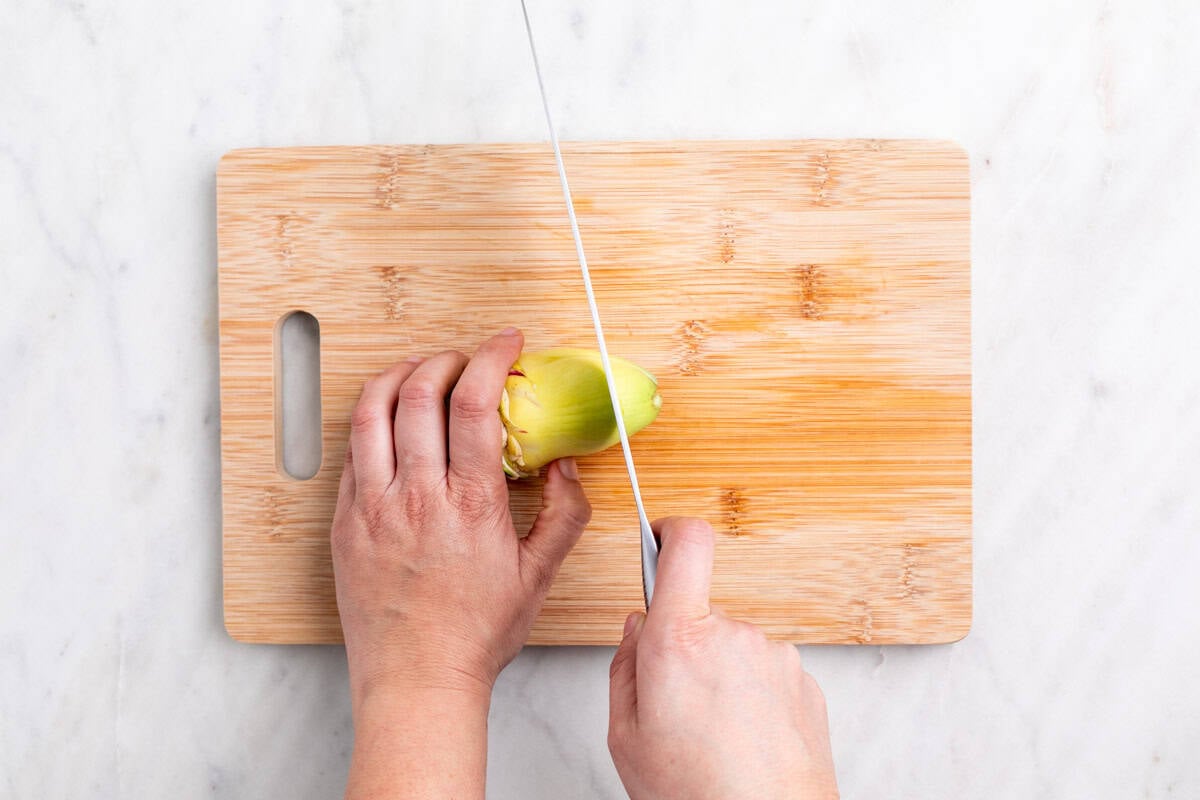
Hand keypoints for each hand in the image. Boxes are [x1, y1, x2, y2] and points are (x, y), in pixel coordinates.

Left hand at [330, 328, 591, 709]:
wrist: (417, 680)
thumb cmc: (475, 634)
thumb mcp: (539, 574)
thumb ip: (564, 513)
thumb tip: (568, 466)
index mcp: (470, 505)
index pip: (477, 403)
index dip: (492, 357)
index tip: (507, 342)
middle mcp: (417, 497)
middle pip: (420, 392)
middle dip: (447, 357)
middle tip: (466, 359)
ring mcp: (373, 507)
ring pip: (371, 411)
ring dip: (399, 375)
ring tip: (421, 371)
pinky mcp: (346, 522)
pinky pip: (350, 451)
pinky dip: (371, 419)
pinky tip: (391, 421)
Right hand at [608, 517, 837, 799]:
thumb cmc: (697, 795)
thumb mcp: (626, 735)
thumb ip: (625, 667)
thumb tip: (637, 630)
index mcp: (680, 641)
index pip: (687, 543)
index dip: (670, 531)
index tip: (659, 538)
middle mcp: (735, 636)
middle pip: (701, 612)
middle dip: (684, 645)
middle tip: (675, 704)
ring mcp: (776, 657)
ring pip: (733, 646)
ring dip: (719, 675)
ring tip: (712, 734)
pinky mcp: (804, 681)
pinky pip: (763, 672)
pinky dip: (750, 696)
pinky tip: (742, 740)